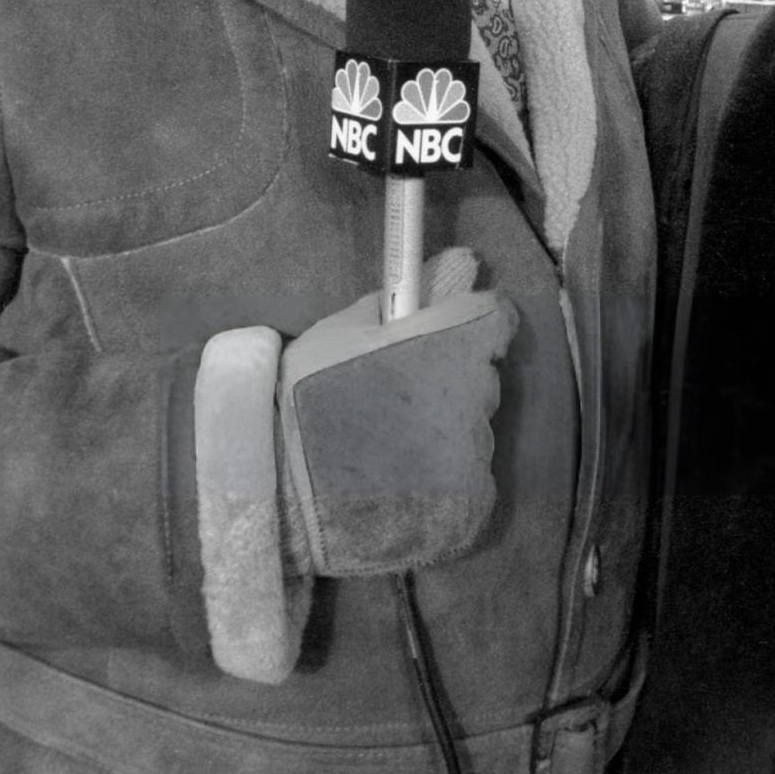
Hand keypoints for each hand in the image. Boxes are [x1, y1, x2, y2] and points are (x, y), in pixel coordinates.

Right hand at [277, 254, 516, 577]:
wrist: (279, 491)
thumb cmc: (307, 399)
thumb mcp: (340, 333)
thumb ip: (402, 300)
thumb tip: (458, 264)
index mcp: (449, 348)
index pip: (495, 321)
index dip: (471, 324)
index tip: (446, 335)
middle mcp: (472, 401)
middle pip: (480, 378)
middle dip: (449, 380)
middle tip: (395, 396)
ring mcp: (473, 460)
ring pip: (474, 432)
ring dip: (444, 433)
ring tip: (387, 447)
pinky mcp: (468, 509)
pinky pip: (471, 483)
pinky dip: (443, 482)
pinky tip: (398, 482)